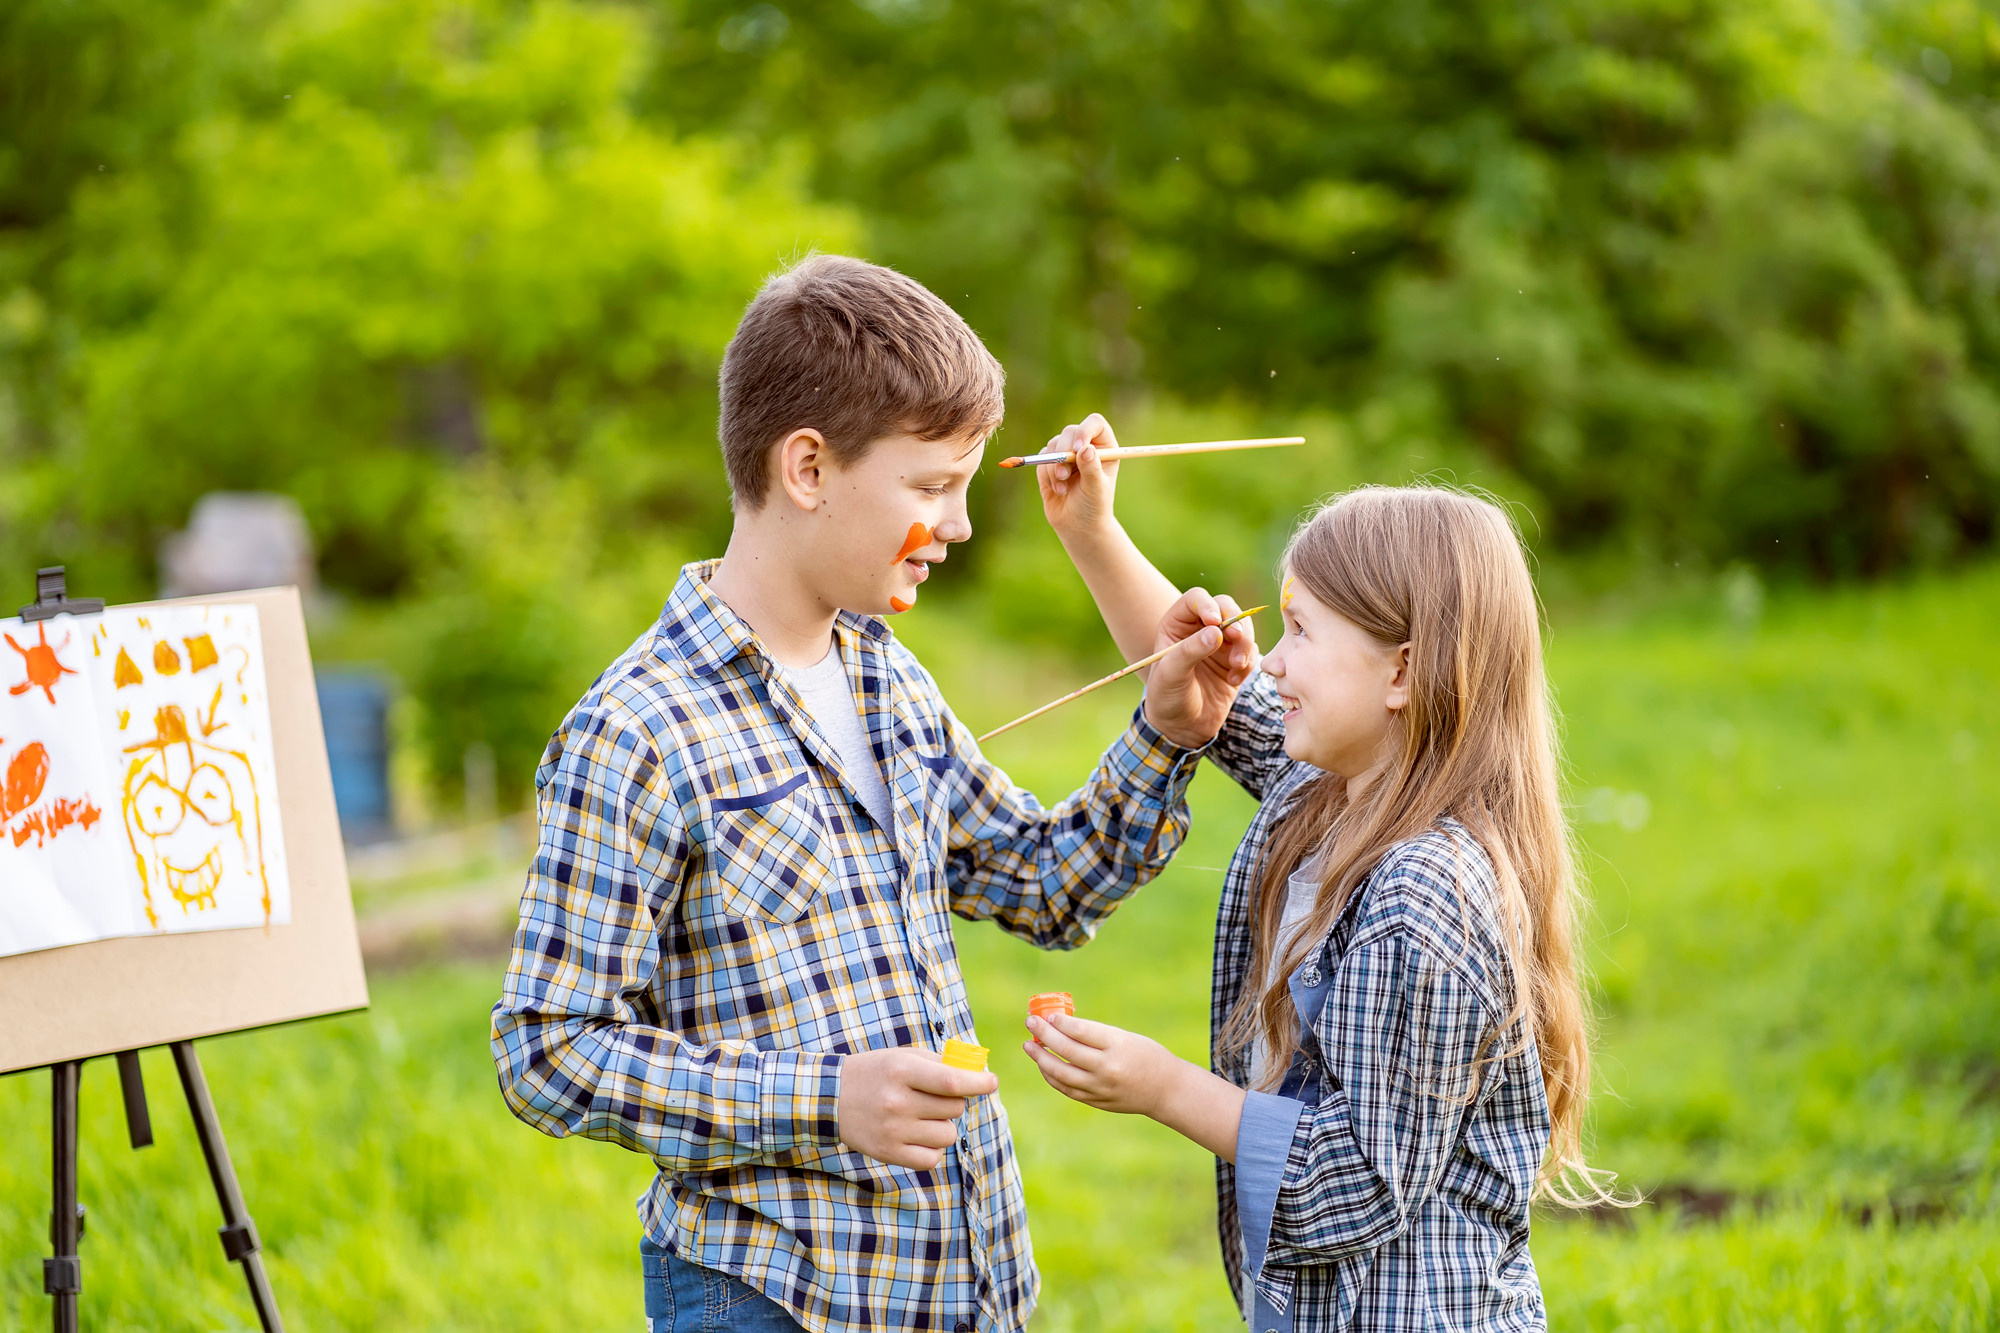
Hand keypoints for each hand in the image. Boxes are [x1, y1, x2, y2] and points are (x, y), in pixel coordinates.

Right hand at [836, 1047, 997, 1169]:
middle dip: (954, 1101)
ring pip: (947, 1134)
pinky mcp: (889, 1154)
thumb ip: (939, 1064)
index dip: (978, 1084)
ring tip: (924, 1116)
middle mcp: (898, 1102)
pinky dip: (934, 1148)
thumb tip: (978, 1076)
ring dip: (944, 1125)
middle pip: (954, 1108)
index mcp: (902, 1071)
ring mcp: (893, 1131)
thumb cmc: (876, 1072)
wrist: (831, 1098)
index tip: (992, 1083)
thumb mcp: (902, 1057)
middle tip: (935, 1096)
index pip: (952, 1082)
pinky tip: (920, 1135)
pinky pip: (933, 1158)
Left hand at [1022, 1013, 1248, 1160]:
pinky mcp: (1097, 1102)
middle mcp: (1107, 1068)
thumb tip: (1060, 1026)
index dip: (1060, 1022)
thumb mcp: (1125, 1037)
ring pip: (1061, 1073)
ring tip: (1029, 1045)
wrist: (1165, 1090)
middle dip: (1044, 1035)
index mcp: (1117, 1045)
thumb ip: (1095, 1035)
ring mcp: (1101, 1088)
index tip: (1047, 1015)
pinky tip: (1044, 1066)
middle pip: (1067, 1050)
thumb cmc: (1146, 1055)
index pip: (1080, 1031)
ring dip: (1041, 1058)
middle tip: (1030, 1022)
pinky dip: (1052, 1077)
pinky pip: (1067, 1089)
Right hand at [1035, 413, 1121, 539]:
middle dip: (1063, 452)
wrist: (1078, 526)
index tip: (1078, 448)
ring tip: (1063, 487)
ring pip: (1053, 445)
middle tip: (1064, 474)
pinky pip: (1041, 459)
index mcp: (1104, 447)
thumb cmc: (1094, 507)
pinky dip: (1046, 475)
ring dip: (1054, 467)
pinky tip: (1057, 490)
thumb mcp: (1096, 489)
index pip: (1094, 423)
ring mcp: (1066, 454)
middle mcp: (1085, 446)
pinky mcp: (1049, 464)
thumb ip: (1091, 469)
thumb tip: (1086, 449)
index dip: (1085, 431)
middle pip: (1069, 432)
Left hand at [1140, 588, 1258, 748]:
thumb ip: (1189, 651)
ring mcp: (1219, 643)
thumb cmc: (1167, 698)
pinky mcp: (1235, 660)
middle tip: (1237, 638)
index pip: (1196, 599)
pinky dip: (1248, 662)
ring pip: (1243, 627)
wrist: (1183, 728)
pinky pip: (1251, 650)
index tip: (1215, 622)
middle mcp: (1199, 628)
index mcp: (1177, 624)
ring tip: (1237, 666)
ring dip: (1245, 644)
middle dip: (1235, 620)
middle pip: (1225, 606)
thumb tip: (1215, 631)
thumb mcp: (1171, 675)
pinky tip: (1234, 681)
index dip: (1208, 604)